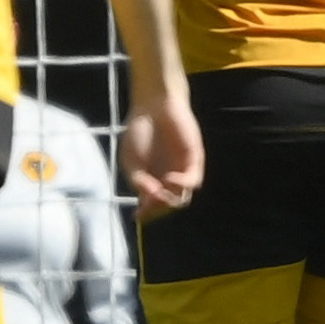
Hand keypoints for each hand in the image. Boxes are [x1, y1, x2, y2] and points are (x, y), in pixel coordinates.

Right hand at [118, 98, 202, 216]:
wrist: (153, 107)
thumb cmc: (139, 132)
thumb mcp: (130, 160)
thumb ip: (139, 181)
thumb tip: (149, 199)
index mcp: (151, 181)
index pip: (152, 206)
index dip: (147, 214)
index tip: (137, 216)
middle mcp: (167, 180)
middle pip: (168, 206)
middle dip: (158, 209)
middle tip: (148, 203)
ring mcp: (181, 172)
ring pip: (181, 198)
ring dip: (170, 200)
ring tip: (158, 192)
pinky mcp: (194, 162)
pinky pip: (193, 182)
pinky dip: (182, 185)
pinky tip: (170, 178)